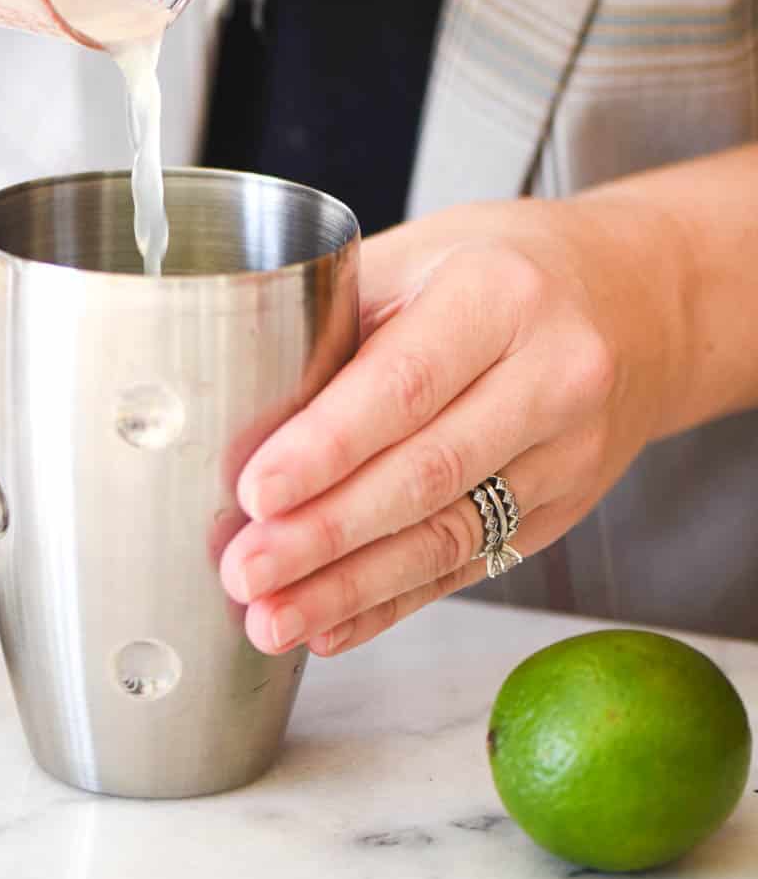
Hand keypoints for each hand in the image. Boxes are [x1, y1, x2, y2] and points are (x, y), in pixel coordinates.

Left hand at [219, 190, 689, 656]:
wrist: (636, 302)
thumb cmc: (503, 268)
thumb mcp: (422, 252)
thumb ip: (338, 317)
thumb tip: (243, 410)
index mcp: (500, 295)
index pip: (404, 385)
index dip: (327, 447)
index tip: (256, 491)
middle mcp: (550, 377)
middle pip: (426, 474)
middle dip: (325, 534)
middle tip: (245, 571)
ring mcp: (567, 455)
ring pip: (449, 537)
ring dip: (351, 589)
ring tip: (272, 618)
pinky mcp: (563, 511)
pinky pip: (470, 567)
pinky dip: (393, 603)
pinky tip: (332, 626)